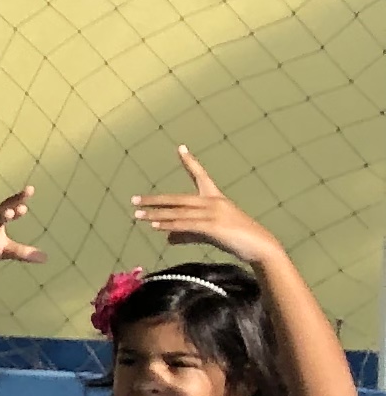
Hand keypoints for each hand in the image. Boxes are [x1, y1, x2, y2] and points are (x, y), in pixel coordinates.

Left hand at [133, 149, 277, 267]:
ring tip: (138, 215)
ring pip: (179, 212)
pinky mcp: (214, 226)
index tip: (180, 148)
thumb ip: (187, 233)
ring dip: (156, 215)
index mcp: (216, 199)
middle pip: (178, 198)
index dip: (190, 162)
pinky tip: (156, 227)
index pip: (201, 176)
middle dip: (155, 200)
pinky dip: (170, 225)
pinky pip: (187, 224)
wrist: (261, 248)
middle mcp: (214, 202)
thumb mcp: (209, 234)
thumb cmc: (237, 239)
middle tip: (134, 201)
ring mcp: (214, 213)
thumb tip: (168, 238)